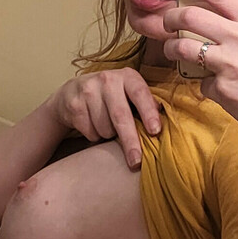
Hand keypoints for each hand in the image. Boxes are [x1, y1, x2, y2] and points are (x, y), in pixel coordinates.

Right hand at [47, 69, 161, 169]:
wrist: (73, 92)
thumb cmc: (111, 97)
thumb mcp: (128, 94)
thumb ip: (145, 104)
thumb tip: (164, 126)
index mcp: (127, 76)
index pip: (140, 93)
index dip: (148, 113)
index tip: (155, 132)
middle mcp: (107, 79)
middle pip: (120, 115)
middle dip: (130, 141)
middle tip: (136, 161)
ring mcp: (88, 90)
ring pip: (104, 127)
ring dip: (109, 135)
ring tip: (108, 127)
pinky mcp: (74, 104)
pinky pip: (89, 132)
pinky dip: (94, 136)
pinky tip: (93, 125)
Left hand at [163, 0, 237, 148]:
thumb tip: (224, 20)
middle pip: (190, 16)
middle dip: (171, 17)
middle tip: (167, 20)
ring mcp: (230, 64)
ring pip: (184, 47)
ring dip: (172, 48)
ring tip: (173, 50)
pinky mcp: (222, 88)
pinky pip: (202, 82)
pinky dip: (207, 85)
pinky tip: (222, 89)